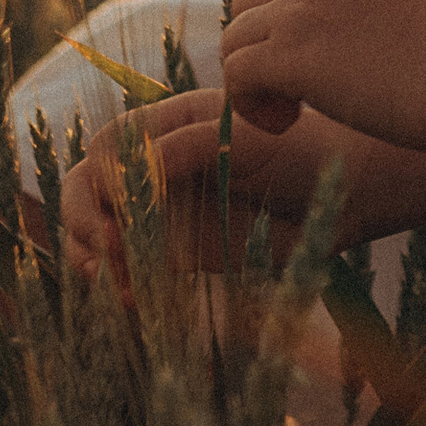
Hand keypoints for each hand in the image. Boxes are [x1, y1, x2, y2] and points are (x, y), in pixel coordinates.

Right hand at [63, 86, 342, 271]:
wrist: (343, 195)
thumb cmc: (301, 150)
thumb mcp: (247, 138)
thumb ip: (190, 145)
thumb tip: (138, 171)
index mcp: (167, 124)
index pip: (107, 147)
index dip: (100, 178)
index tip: (117, 210)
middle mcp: (155, 166)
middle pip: (87, 189)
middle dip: (82, 220)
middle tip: (103, 252)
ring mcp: (163, 209)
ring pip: (98, 229)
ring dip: (88, 255)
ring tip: (108, 282)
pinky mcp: (176, 251)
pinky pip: (130, 266)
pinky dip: (118, 283)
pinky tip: (129, 300)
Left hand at [220, 0, 425, 146]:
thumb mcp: (422, 15)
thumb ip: (387, 15)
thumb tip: (387, 47)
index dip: (286, 20)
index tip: (308, 60)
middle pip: (248, 1)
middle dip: (258, 46)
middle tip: (290, 92)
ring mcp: (301, 12)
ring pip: (234, 38)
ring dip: (252, 80)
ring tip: (289, 114)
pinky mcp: (289, 55)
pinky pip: (236, 74)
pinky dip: (249, 105)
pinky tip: (287, 125)